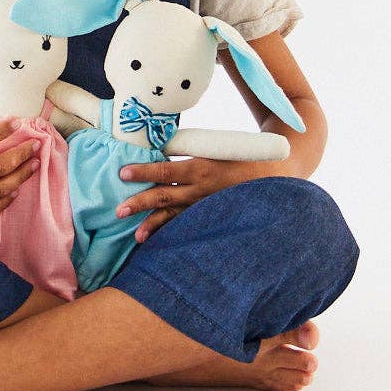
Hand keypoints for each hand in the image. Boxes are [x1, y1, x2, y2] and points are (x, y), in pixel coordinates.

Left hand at [115, 156, 240, 241]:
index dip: (143, 172)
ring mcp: (205, 207)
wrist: (272, 177)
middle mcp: (201, 191)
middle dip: (140, 203)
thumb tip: (159, 147)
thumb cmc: (240, 157)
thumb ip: (188, 149)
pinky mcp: (210, 217)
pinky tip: (159, 242)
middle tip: (119, 210)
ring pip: (174, 218)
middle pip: (164, 198)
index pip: (166, 171)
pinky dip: (173, 233)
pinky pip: (188, 226)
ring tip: (136, 236)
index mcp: (201, 168)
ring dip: (154, 226)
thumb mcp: (214, 148)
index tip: (123, 173)